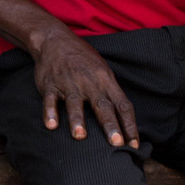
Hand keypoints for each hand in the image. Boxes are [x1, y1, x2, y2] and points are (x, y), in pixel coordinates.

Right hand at [32, 29, 137, 146]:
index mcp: (106, 80)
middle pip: (102, 106)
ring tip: (80, 136)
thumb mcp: (102, 71)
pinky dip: (50, 112)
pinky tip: (51, 125)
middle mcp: (89, 83)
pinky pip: (50, 100)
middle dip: (110, 125)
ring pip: (74, 103)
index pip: (122, 105)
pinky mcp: (50, 85)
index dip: (129, 125)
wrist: (55, 40)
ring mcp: (68, 83)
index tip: (134, 145)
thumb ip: (111, 93)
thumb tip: (124, 120)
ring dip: (77, 120)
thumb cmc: (82, 59)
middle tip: (116, 143)